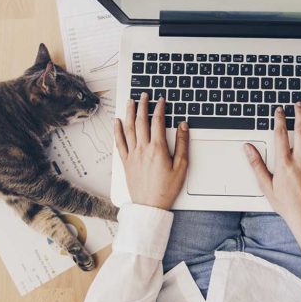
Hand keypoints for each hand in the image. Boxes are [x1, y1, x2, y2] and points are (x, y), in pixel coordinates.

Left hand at [114, 93, 188, 209]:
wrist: (150, 206)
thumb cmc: (167, 189)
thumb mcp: (182, 166)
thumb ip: (182, 144)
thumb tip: (183, 126)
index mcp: (158, 149)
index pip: (157, 122)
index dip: (159, 108)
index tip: (161, 100)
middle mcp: (143, 149)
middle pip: (141, 121)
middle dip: (142, 105)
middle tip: (144, 95)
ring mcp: (132, 155)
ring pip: (129, 129)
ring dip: (129, 113)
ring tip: (130, 102)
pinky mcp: (126, 162)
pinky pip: (119, 142)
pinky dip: (117, 130)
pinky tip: (117, 122)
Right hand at [245, 103, 300, 258]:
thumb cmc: (288, 205)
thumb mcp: (266, 186)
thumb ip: (257, 165)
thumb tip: (248, 149)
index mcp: (284, 164)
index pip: (281, 135)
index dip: (280, 120)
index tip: (280, 111)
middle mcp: (300, 160)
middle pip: (300, 130)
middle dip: (299, 114)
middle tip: (298, 104)